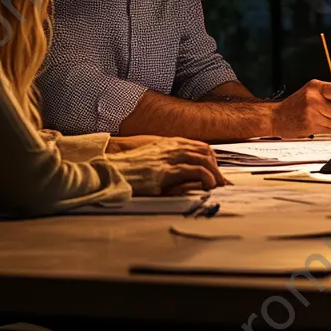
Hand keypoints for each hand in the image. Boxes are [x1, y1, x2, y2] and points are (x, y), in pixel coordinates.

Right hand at [107, 137, 227, 195]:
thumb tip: (186, 176)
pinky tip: (208, 187)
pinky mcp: (165, 172)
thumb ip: (168, 164)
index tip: (216, 173)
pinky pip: (194, 170)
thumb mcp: (151, 163)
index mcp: (168, 144)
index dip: (212, 159)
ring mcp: (168, 158)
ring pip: (203, 159)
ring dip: (214, 173)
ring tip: (217, 186)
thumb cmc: (127, 171)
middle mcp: (171, 147)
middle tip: (221, 182)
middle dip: (217, 167)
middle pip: (205, 151)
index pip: (199, 146)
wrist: (109, 173)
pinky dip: (206, 177)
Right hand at [271, 79, 330, 137]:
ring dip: (330, 123)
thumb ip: (327, 94)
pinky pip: (328, 129)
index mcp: (315, 86)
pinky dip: (325, 129)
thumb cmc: (294, 105)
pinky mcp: (310, 124)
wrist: (276, 117)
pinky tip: (315, 124)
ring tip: (318, 118)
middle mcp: (313, 97)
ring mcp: (311, 112)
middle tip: (327, 113)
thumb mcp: (310, 91)